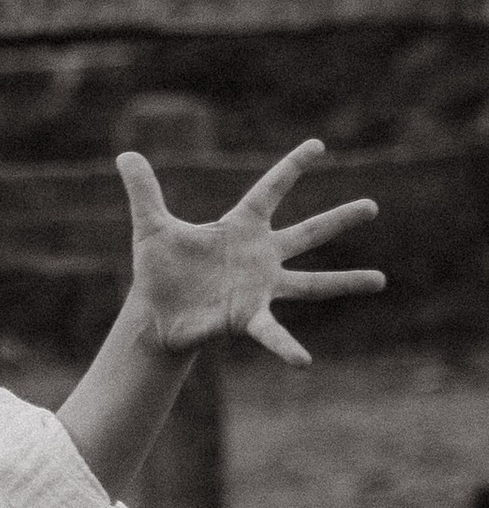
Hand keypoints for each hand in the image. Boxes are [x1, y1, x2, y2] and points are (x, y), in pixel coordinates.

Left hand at [118, 139, 384, 365]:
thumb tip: (125, 153)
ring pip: (311, 283)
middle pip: (307, 232)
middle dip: (339, 219)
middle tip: (373, 206)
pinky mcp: (248, 317)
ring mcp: (260, 288)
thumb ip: (143, 191)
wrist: (155, 314)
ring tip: (381, 279)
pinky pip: (273, 333)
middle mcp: (259, 256)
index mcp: (239, 228)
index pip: (270, 190)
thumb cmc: (159, 270)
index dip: (292, 168)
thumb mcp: (150, 226)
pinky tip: (304, 361)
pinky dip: (286, 347)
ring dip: (345, 282)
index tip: (318, 145)